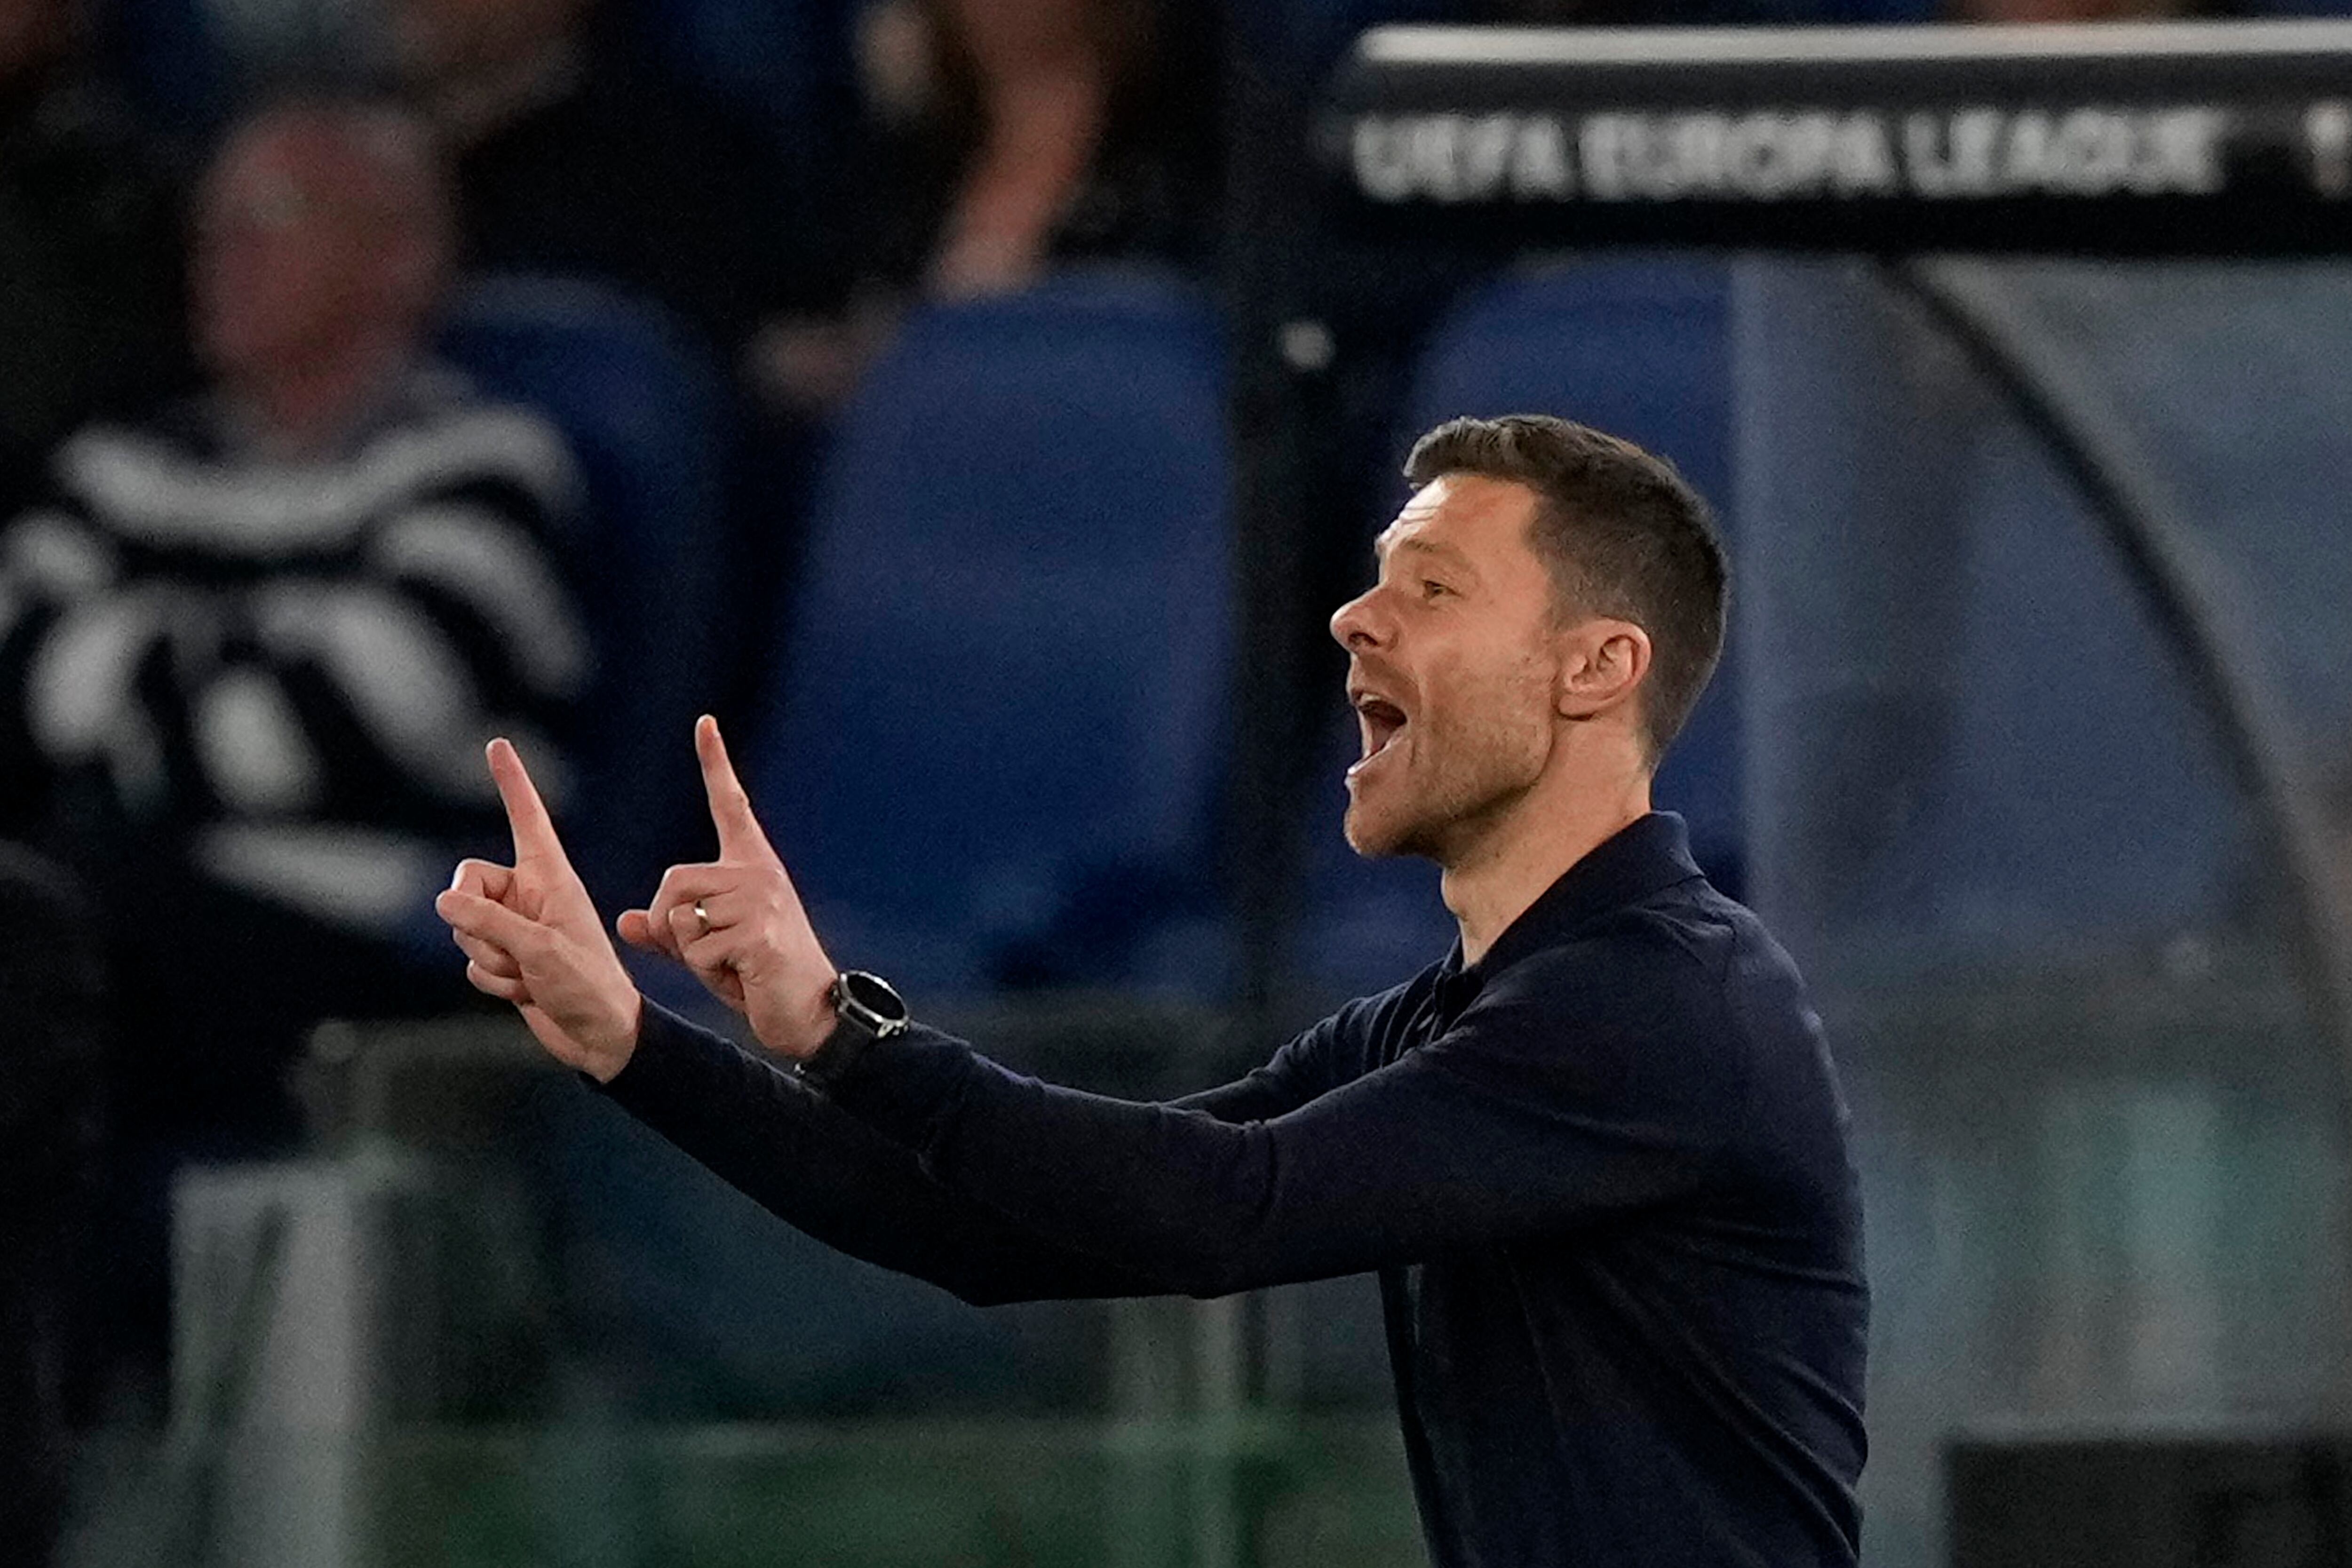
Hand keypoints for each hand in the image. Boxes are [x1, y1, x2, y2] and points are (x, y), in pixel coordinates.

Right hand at [435, 738, 641, 1081]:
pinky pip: (471, 962)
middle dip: (474, 920)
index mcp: (551, 877)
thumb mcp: (540, 949)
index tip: (498, 744)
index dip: (513, 782)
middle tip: (512, 948)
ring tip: (530, 974)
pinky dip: (492, 980)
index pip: (527, 819)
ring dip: (489, 958)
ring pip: (463, 928)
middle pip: (465, 884)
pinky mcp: (505, 958)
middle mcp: (529, 895)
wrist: (600, 1036)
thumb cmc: (588, 986)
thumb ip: (489, 921)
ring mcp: (515, 927)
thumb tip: (443, 901)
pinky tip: (524, 992)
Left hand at [618, 716, 837, 1059]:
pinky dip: (708, 973)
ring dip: (690, 953)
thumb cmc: (760, 978)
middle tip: (708, 955)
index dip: (716, 763)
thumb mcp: (709, 949)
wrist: (812, 1013)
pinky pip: (697, 950)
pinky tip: (743, 976)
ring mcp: (761, 901)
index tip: (704, 723)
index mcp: (752, 867)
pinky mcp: (759, 933)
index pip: (731, 805)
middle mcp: (758, 873)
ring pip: (681, 917)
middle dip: (670, 925)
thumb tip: (627, 921)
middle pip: (673, 881)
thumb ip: (670, 931)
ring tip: (731, 967)